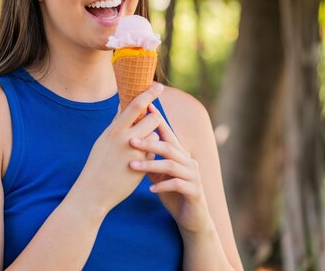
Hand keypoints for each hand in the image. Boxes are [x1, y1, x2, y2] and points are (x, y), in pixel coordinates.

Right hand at [70, 83, 164, 215]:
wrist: (93, 192)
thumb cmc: (97, 165)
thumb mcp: (103, 141)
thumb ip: (116, 125)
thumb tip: (123, 107)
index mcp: (113, 129)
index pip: (135, 105)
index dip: (149, 94)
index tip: (158, 86)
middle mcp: (124, 138)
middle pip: (153, 118)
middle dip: (155, 119)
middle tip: (151, 123)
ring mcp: (134, 153)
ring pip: (155, 135)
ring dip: (152, 138)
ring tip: (139, 148)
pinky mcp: (141, 166)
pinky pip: (153, 153)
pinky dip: (149, 155)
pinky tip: (137, 163)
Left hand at [128, 103, 211, 234]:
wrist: (192, 218)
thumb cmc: (173, 193)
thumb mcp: (158, 173)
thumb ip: (148, 158)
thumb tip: (129, 141)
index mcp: (179, 154)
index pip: (167, 133)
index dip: (157, 120)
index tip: (144, 107)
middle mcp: (188, 161)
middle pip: (168, 146)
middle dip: (149, 142)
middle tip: (130, 141)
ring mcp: (193, 176)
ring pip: (172, 165)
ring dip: (151, 164)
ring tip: (132, 166)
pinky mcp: (195, 192)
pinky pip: (178, 185)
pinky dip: (163, 185)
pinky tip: (150, 189)